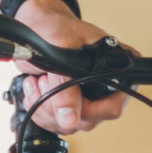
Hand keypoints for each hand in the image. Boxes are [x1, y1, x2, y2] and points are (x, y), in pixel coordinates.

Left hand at [14, 0, 127, 135]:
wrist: (37, 27)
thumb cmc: (54, 28)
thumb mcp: (60, 50)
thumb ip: (65, 86)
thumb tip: (70, 120)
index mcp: (117, 69)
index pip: (113, 106)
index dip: (87, 110)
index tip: (63, 98)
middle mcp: (106, 87)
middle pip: (88, 120)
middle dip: (58, 106)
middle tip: (44, 81)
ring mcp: (87, 98)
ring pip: (68, 125)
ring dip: (45, 108)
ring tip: (38, 81)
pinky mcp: (68, 104)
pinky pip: (54, 123)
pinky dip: (38, 109)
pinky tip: (34, 88)